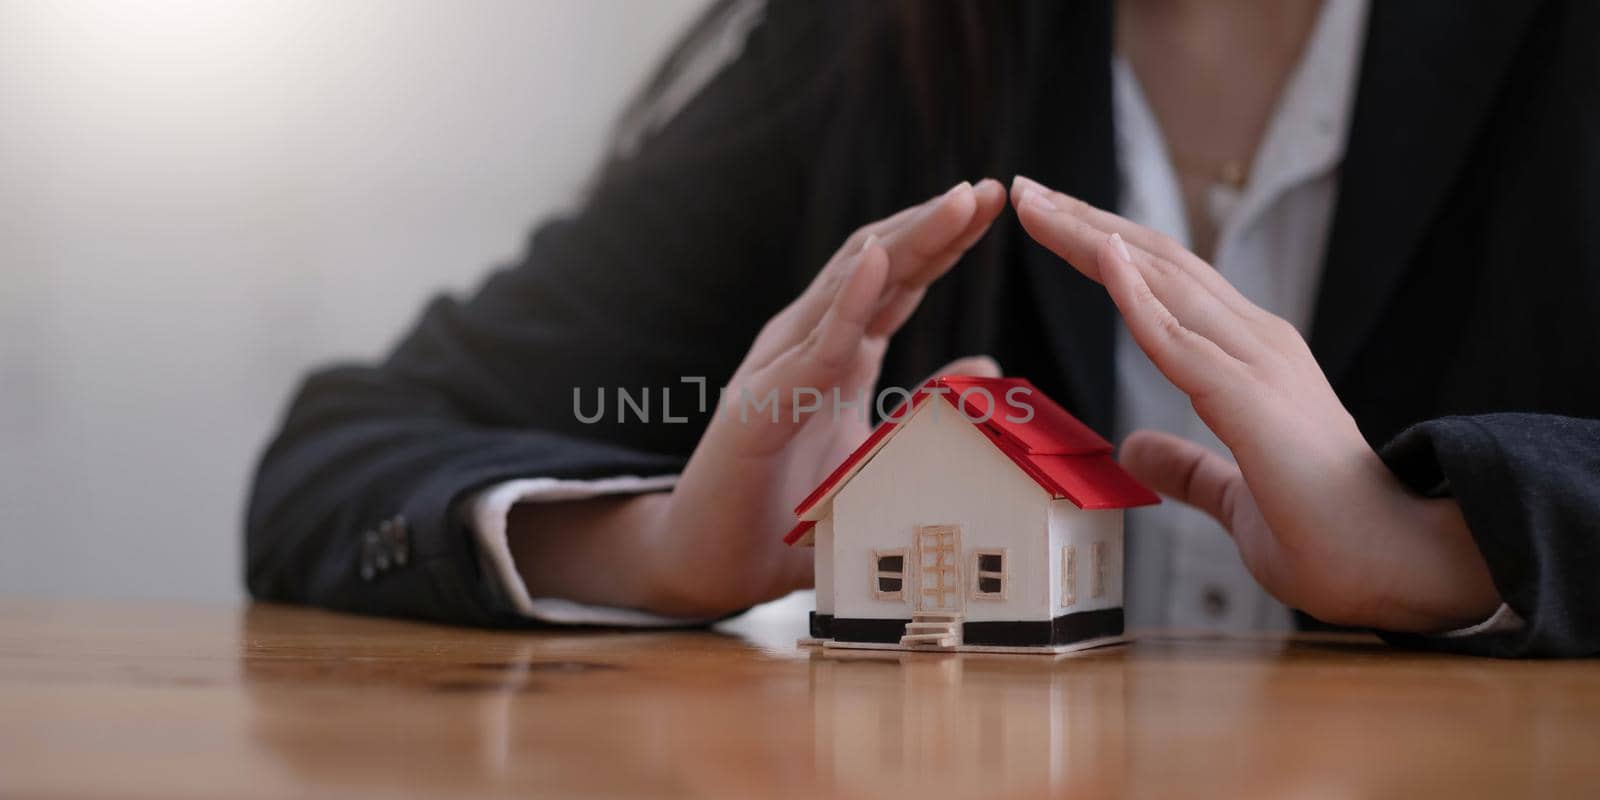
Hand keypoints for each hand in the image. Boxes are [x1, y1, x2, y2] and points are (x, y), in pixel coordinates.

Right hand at [512, 180, 1006, 616]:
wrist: (705, 565)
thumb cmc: (782, 515)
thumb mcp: (875, 457)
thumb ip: (923, 410)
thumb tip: (988, 367)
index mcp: (834, 355)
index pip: (896, 282)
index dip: (942, 240)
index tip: (993, 202)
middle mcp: (804, 346)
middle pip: (876, 267)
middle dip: (934, 224)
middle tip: (991, 189)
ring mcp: (778, 368)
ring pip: (847, 288)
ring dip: (905, 242)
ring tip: (956, 204)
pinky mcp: (761, 406)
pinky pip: (814, 347)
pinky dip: (848, 300)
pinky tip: (879, 261)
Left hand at [1011, 175, 1500, 632]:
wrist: (1402, 565)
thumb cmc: (1329, 536)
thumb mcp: (1235, 495)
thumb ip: (1189, 469)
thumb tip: (1135, 450)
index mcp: (1252, 359)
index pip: (1166, 285)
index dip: (1107, 249)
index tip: (1050, 221)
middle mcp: (1257, 342)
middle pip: (1157, 263)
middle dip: (1087, 224)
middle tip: (1026, 190)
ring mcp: (1258, 363)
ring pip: (1161, 281)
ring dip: (1094, 239)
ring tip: (1036, 202)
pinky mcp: (1251, 398)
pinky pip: (1179, 338)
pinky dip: (1136, 294)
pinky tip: (1101, 255)